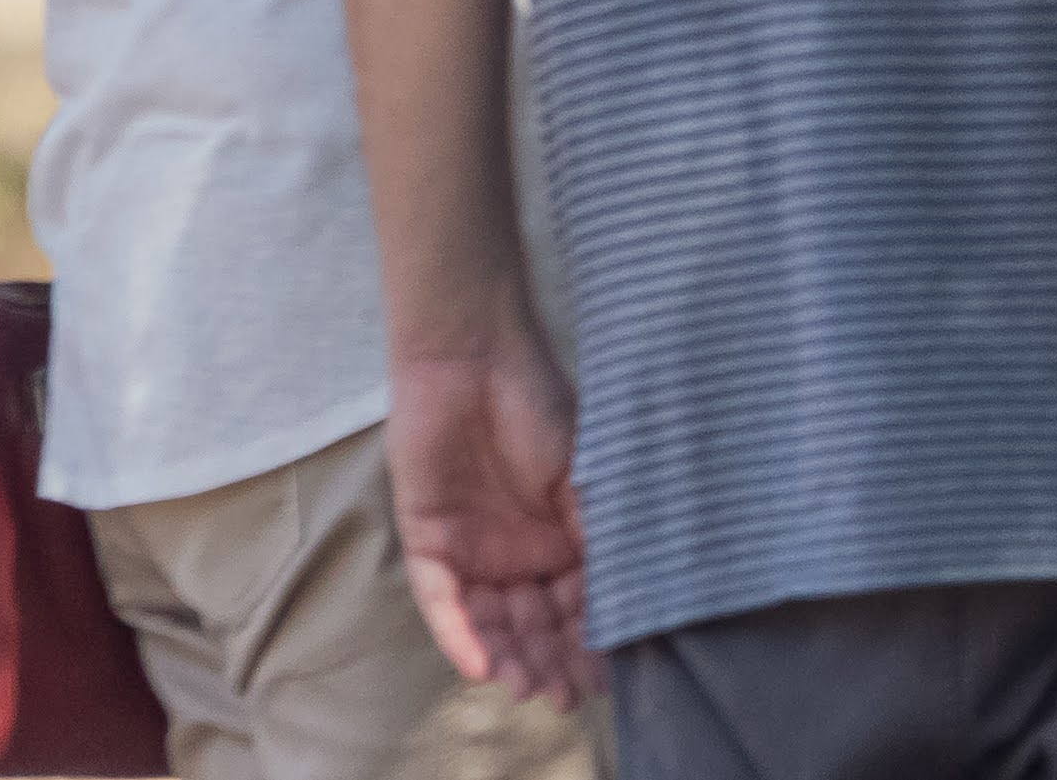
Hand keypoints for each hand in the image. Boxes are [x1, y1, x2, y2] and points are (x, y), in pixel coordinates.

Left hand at [386, 326, 594, 706]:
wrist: (473, 358)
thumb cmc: (538, 404)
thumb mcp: (583, 475)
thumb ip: (596, 534)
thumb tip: (628, 596)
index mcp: (559, 536)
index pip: (576, 604)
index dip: (590, 641)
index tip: (607, 675)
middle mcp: (516, 552)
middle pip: (533, 624)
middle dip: (550, 662)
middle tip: (566, 697)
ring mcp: (471, 550)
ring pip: (489, 622)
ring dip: (508, 658)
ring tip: (528, 689)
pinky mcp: (427, 542)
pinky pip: (442, 601)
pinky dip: (459, 634)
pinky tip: (480, 665)